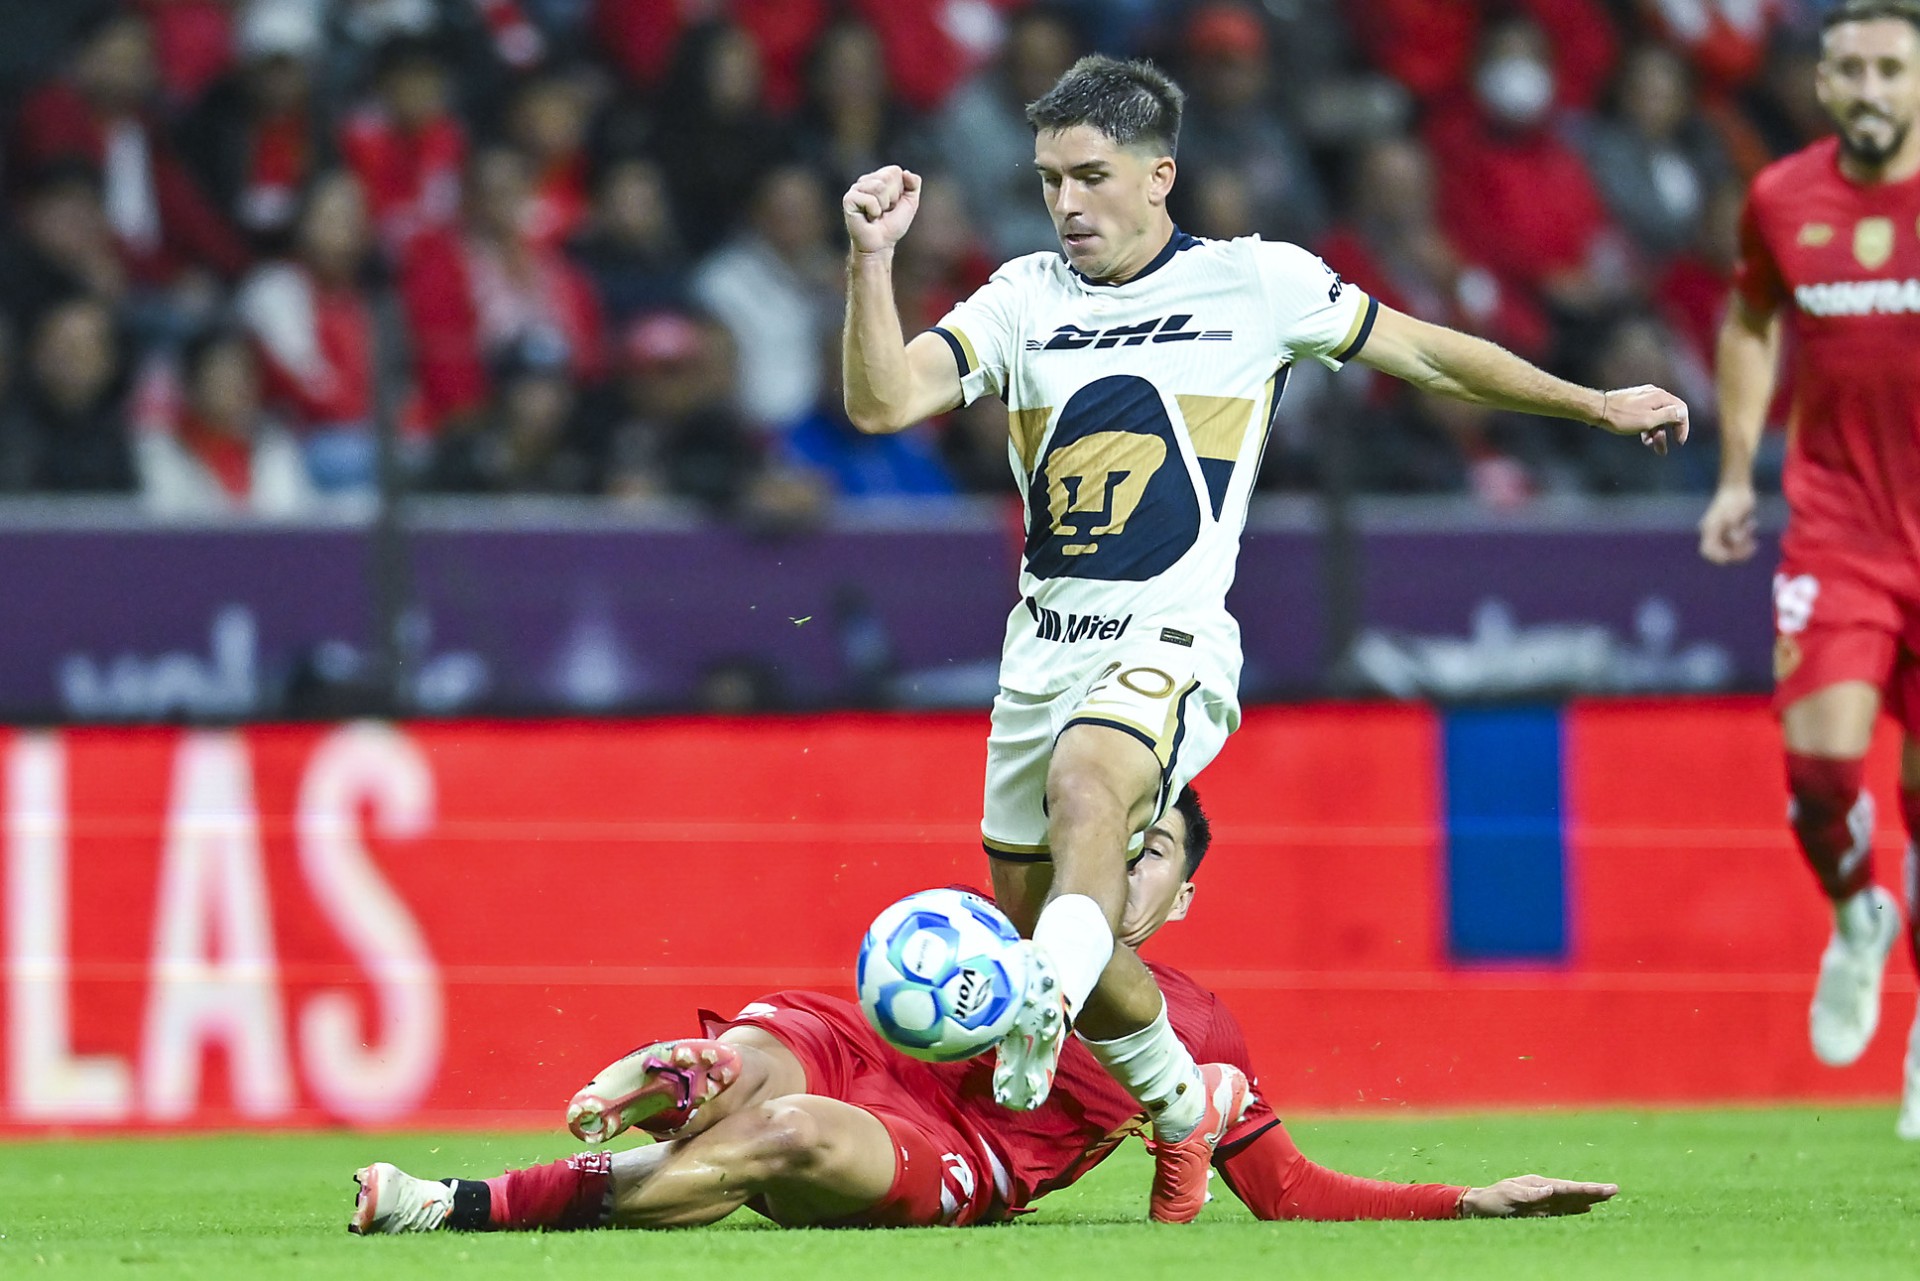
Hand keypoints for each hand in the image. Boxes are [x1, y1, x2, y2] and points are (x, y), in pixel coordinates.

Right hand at [843, 166, 921, 255]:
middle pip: (887, 177)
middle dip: (892, 198)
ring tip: (876, 214)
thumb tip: (906, 172)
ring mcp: (855, 189)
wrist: (881, 244)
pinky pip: (870, 199)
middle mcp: (865, 180)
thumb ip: (914, 185)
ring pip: (879, 187)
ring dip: (883, 206)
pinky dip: (874, 212)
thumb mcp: (910, 203)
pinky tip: (868, 218)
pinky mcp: (849, 199)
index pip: (895, 171)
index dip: (900, 190)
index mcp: (879, 177)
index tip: (893, 204)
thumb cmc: (892, 225)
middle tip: (884, 211)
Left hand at [1460, 1174, 1618, 1217]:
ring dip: (1589, 1198)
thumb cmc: (1492, 1200)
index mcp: (1538, 1183)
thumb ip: (1530, 1194)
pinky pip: (1563, 1210)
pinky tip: (1586, 1208)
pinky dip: (1576, 1208)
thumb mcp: (1509, 1195)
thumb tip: (1551, 1189)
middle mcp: (1544, 1189)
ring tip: (1607, 1196)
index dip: (1586, 1189)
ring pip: (1571, 1199)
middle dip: (1593, 1191)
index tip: (1604, 1188)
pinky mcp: (1540, 1210)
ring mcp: (1543, 1200)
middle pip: (1573, 1191)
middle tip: (1615, 1189)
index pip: (1567, 1187)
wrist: (1479, 1206)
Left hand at [1595, 385, 1688, 454]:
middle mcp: (1654, 394)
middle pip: (1669, 414)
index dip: (1683, 427)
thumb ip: (1668, 416)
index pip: (1681, 410)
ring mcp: (1643, 397)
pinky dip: (1647, 427)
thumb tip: (1683, 413)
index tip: (1679, 442)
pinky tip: (1643, 438)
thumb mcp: (1649, 420)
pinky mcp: (1633, 402)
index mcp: (1660, 397)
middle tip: (1662, 450)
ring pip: (1656, 416)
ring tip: (1651, 447)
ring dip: (1656, 433)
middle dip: (1667, 433)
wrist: (1597, 409)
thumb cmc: (1622, 416)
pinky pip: (1646, 415)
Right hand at [1699, 482, 1758, 564]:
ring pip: (1732, 548)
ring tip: (1751, 527)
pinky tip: (1752, 523)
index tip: (1733, 554)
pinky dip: (1747, 537)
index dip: (1719, 556)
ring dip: (1744, 543)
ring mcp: (1723, 532)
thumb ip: (1734, 528)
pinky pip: (1739, 541)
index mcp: (1710, 529)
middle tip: (1752, 545)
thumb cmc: (1734, 499)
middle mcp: (1714, 532)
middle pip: (1722, 552)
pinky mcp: (1731, 530)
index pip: (1708, 550)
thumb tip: (1736, 540)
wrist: (1737, 487)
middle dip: (1738, 552)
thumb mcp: (1734, 513)